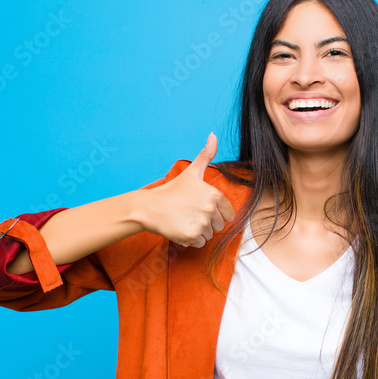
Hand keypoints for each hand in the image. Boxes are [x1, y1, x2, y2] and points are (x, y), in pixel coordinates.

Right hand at [137, 132, 235, 247]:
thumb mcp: (192, 172)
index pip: (228, 213)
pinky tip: (180, 229)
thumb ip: (206, 155)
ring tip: (183, 220)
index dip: (214, 212)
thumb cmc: (172, 190)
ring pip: (209, 235)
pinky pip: (200, 244)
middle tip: (189, 213)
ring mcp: (201, 223)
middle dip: (206, 222)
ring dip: (198, 231)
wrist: (150, 207)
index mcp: (214, 195)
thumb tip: (214, 134)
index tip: (199, 207)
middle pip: (218, 225)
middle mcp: (210, 209)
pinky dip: (191, 240)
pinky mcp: (192, 236)